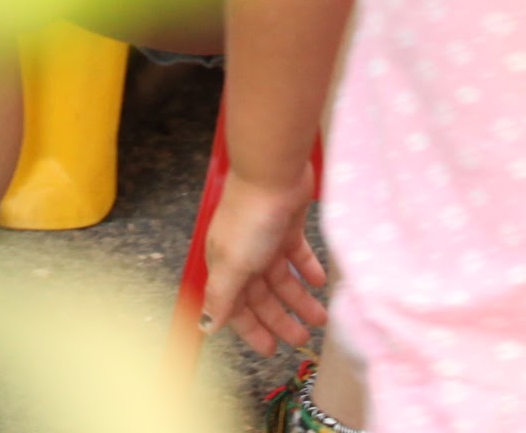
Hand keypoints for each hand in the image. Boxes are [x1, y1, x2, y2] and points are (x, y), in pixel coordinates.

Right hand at [196, 159, 331, 356]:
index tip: (270, 350)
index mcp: (225, 266)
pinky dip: (308, 269)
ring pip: (283, 279)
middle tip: (302, 338)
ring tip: (320, 317)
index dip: (252, 330)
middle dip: (280, 319)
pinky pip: (297, 255)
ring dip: (300, 299)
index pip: (236, 307)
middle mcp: (243, 255)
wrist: (272, 174)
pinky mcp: (286, 226)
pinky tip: (320, 281)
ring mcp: (265, 240)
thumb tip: (205, 326)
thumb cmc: (249, 218)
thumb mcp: (232, 264)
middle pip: (262, 296)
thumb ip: (221, 298)